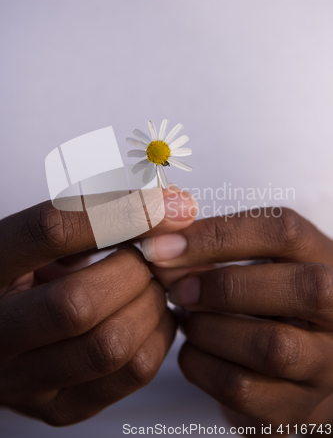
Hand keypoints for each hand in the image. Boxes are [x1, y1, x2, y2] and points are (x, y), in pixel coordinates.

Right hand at [0, 187, 197, 425]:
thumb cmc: (25, 277)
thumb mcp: (41, 241)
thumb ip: (92, 221)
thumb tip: (169, 206)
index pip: (49, 232)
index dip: (115, 213)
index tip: (163, 204)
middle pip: (80, 304)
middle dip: (133, 272)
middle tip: (146, 256)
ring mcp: (26, 381)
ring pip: (110, 347)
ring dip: (149, 306)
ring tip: (148, 285)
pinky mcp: (61, 408)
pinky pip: (133, 374)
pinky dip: (159, 335)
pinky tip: (150, 314)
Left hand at [142, 208, 332, 432]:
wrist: (298, 359)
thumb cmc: (270, 297)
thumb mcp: (258, 259)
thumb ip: (217, 248)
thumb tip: (161, 247)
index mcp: (323, 257)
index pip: (282, 231)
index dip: (218, 235)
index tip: (163, 246)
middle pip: (301, 288)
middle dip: (225, 287)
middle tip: (179, 290)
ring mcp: (325, 364)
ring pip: (273, 347)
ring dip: (210, 330)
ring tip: (187, 320)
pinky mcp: (297, 407)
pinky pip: (244, 390)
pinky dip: (201, 366)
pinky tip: (193, 349)